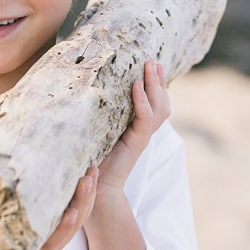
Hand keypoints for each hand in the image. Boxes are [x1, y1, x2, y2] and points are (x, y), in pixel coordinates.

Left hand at [7, 166, 99, 249]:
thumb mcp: (21, 227)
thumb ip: (28, 208)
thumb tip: (19, 176)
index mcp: (55, 231)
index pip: (78, 208)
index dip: (87, 190)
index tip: (92, 169)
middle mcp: (57, 239)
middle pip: (81, 213)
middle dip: (90, 191)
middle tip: (94, 169)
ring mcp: (50, 248)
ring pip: (73, 223)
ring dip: (82, 202)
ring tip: (87, 181)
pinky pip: (56, 240)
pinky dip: (65, 226)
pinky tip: (71, 213)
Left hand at [95, 61, 170, 196]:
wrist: (96, 188)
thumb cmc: (94, 161)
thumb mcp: (98, 131)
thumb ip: (100, 115)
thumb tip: (88, 89)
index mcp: (137, 128)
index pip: (154, 103)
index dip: (156, 85)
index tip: (153, 64)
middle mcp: (143, 131)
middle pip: (161, 102)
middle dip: (159, 81)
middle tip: (154, 61)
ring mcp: (141, 137)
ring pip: (158, 108)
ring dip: (154, 86)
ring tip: (149, 67)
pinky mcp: (136, 143)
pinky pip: (145, 119)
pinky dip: (142, 101)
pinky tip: (136, 86)